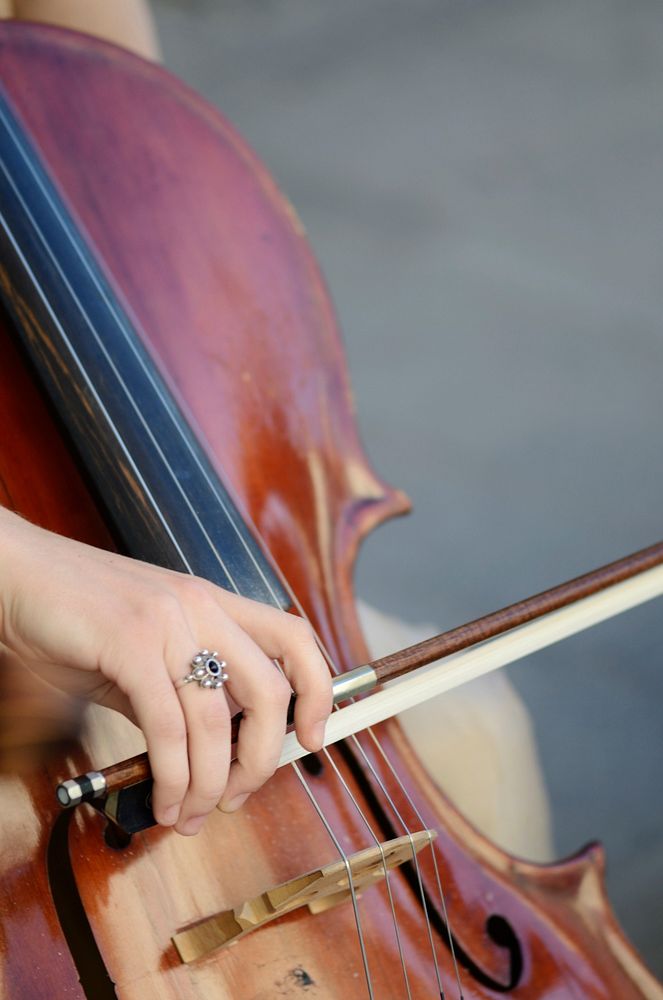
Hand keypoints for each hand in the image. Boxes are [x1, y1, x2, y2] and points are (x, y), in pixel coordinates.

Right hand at [0, 508, 331, 833]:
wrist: (16, 575)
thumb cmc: (74, 616)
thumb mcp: (142, 651)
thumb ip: (180, 692)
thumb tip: (209, 755)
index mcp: (212, 603)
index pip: (294, 638)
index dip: (318, 692)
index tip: (313, 738)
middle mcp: (200, 605)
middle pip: (269, 691)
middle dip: (261, 761)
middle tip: (238, 797)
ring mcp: (167, 621)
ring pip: (215, 721)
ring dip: (208, 785)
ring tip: (189, 815)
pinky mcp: (129, 642)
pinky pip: (167, 727)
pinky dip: (172, 777)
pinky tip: (165, 799)